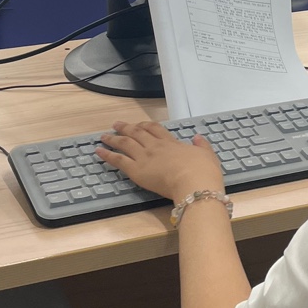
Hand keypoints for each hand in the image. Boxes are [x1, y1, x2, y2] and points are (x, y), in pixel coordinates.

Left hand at [97, 121, 223, 202]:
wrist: (194, 183)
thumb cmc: (202, 171)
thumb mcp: (207, 155)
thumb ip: (201, 145)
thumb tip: (198, 137)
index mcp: (171, 143)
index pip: (156, 129)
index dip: (146, 125)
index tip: (140, 124)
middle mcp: (155, 147)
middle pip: (137, 132)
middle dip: (126, 127)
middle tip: (116, 124)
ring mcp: (144, 157)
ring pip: (125, 143)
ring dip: (113, 138)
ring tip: (104, 136)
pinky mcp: (136, 170)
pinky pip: (118, 160)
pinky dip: (107, 154)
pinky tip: (99, 151)